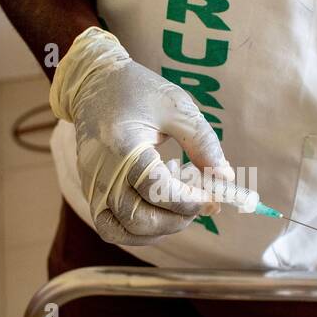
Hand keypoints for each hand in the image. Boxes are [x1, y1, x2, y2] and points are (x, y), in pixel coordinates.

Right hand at [51, 27, 232, 243]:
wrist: (93, 85)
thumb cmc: (137, 91)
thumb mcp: (176, 106)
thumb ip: (202, 142)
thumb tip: (225, 178)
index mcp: (123, 146)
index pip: (158, 190)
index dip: (190, 200)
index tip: (213, 195)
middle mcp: (103, 172)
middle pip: (140, 219)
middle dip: (178, 218)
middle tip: (199, 202)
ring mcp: (93, 186)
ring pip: (124, 231)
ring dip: (160, 228)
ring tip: (179, 206)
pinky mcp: (91, 192)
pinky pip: (111, 228)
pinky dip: (137, 232)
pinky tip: (158, 213)